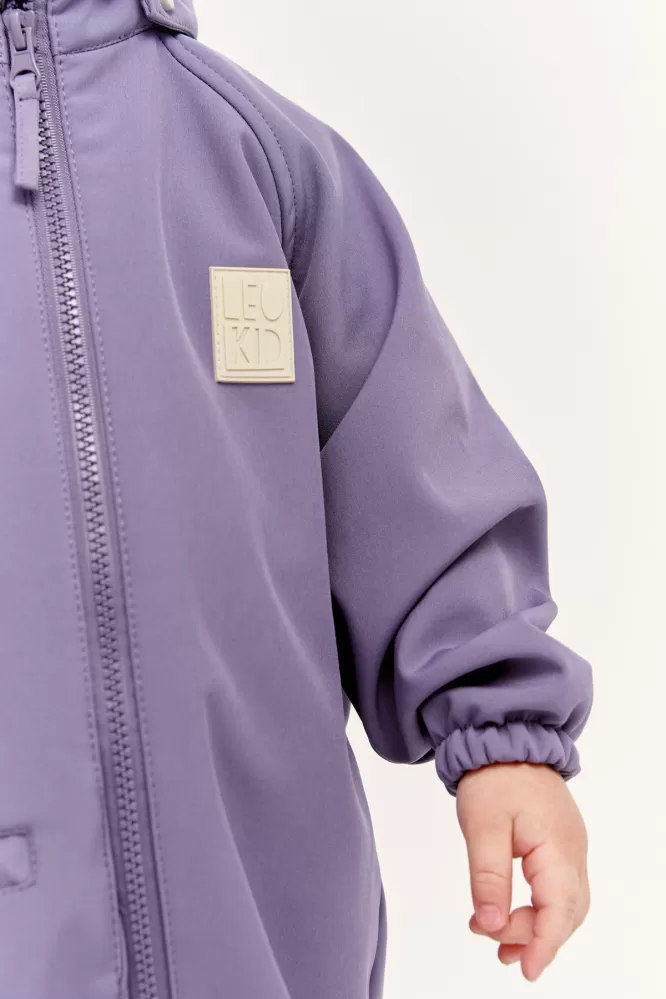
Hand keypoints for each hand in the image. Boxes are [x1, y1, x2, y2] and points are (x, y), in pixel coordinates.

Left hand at [456, 761, 589, 981]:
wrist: (505, 738)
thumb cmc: (495, 777)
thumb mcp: (482, 828)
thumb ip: (488, 878)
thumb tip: (491, 926)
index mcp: (558, 849)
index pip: (558, 911)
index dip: (543, 944)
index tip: (526, 969)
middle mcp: (572, 852)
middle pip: (567, 913)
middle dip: (536, 938)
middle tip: (499, 951)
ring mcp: (569, 847)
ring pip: (565, 902)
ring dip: (538, 926)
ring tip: (502, 943)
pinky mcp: (559, 842)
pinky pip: (558, 886)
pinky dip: (540, 907)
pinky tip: (513, 912)